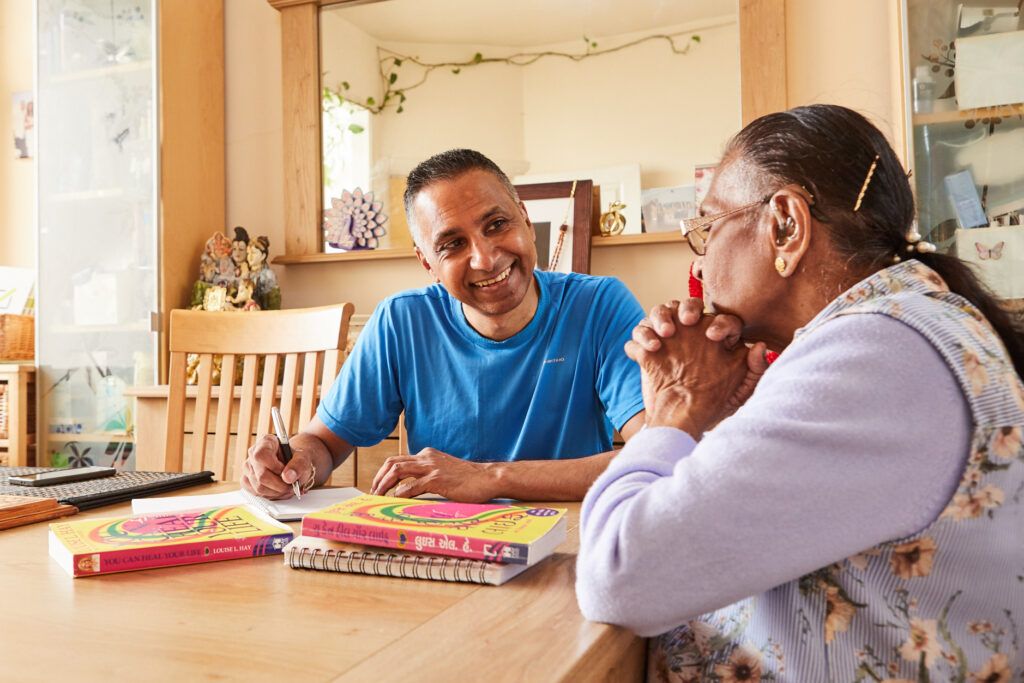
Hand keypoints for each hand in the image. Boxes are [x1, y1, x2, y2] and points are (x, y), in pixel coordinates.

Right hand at [241, 434, 313, 499]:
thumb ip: (298, 465)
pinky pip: (256, 493)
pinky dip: (270, 495)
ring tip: (287, 488)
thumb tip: (288, 477)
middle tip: (292, 486)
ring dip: (276, 492)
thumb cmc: (296, 459)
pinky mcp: (246, 480)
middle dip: (280, 486)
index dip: (275, 468)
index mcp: (266, 442)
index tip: (286, 473)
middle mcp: (253, 453)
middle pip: (261, 475)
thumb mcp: (303, 458)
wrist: (293, 464)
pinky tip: (279, 490)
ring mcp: (248, 467)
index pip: (261, 455)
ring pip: (258, 487)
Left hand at [371, 448, 497, 502]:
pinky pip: (411, 486)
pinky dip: (399, 494)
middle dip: (378, 478)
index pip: (398, 460)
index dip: (384, 473)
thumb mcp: (445, 472)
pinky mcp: (437, 480)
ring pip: (397, 471)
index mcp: (427, 455)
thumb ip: (429, 476)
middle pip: (392, 463)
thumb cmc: (469, 479)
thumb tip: (411, 489)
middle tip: (373, 493)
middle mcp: (426, 458)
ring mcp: (431, 468)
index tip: (378, 487)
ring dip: (383, 485)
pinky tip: (395, 501)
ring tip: (378, 498)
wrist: (489, 478)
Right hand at [632, 298, 769, 416]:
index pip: (721, 319)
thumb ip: (754, 370)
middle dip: (686, 308)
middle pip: (687, 305)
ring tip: (665, 335)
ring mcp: (667, 339)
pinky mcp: (646, 351)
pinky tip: (650, 350)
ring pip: (659, 312)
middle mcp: (691, 332)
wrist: (682, 420)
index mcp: (716, 338)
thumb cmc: (714, 406)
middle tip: (688, 322)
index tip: (714, 336)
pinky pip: (638, 335)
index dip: (720, 323)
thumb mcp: (739, 392)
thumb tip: (760, 346)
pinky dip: (641, 337)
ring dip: (660, 317)